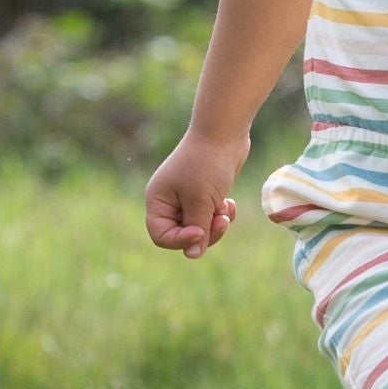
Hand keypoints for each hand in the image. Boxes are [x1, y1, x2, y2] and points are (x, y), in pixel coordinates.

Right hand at [144, 128, 251, 260]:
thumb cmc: (207, 164)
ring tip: (226, 209)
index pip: (161, 236)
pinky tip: (230, 203)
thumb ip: (197, 229)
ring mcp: (187, 197)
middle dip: (205, 232)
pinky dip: (221, 213)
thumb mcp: (201, 200)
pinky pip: (210, 216)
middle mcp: (169, 200)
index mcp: (158, 201)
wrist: (225, 133)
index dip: (181, 240)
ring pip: (200, 227)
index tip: (201, 230)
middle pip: (183, 235)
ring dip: (215, 224)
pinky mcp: (204, 194)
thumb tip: (194, 255)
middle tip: (220, 220)